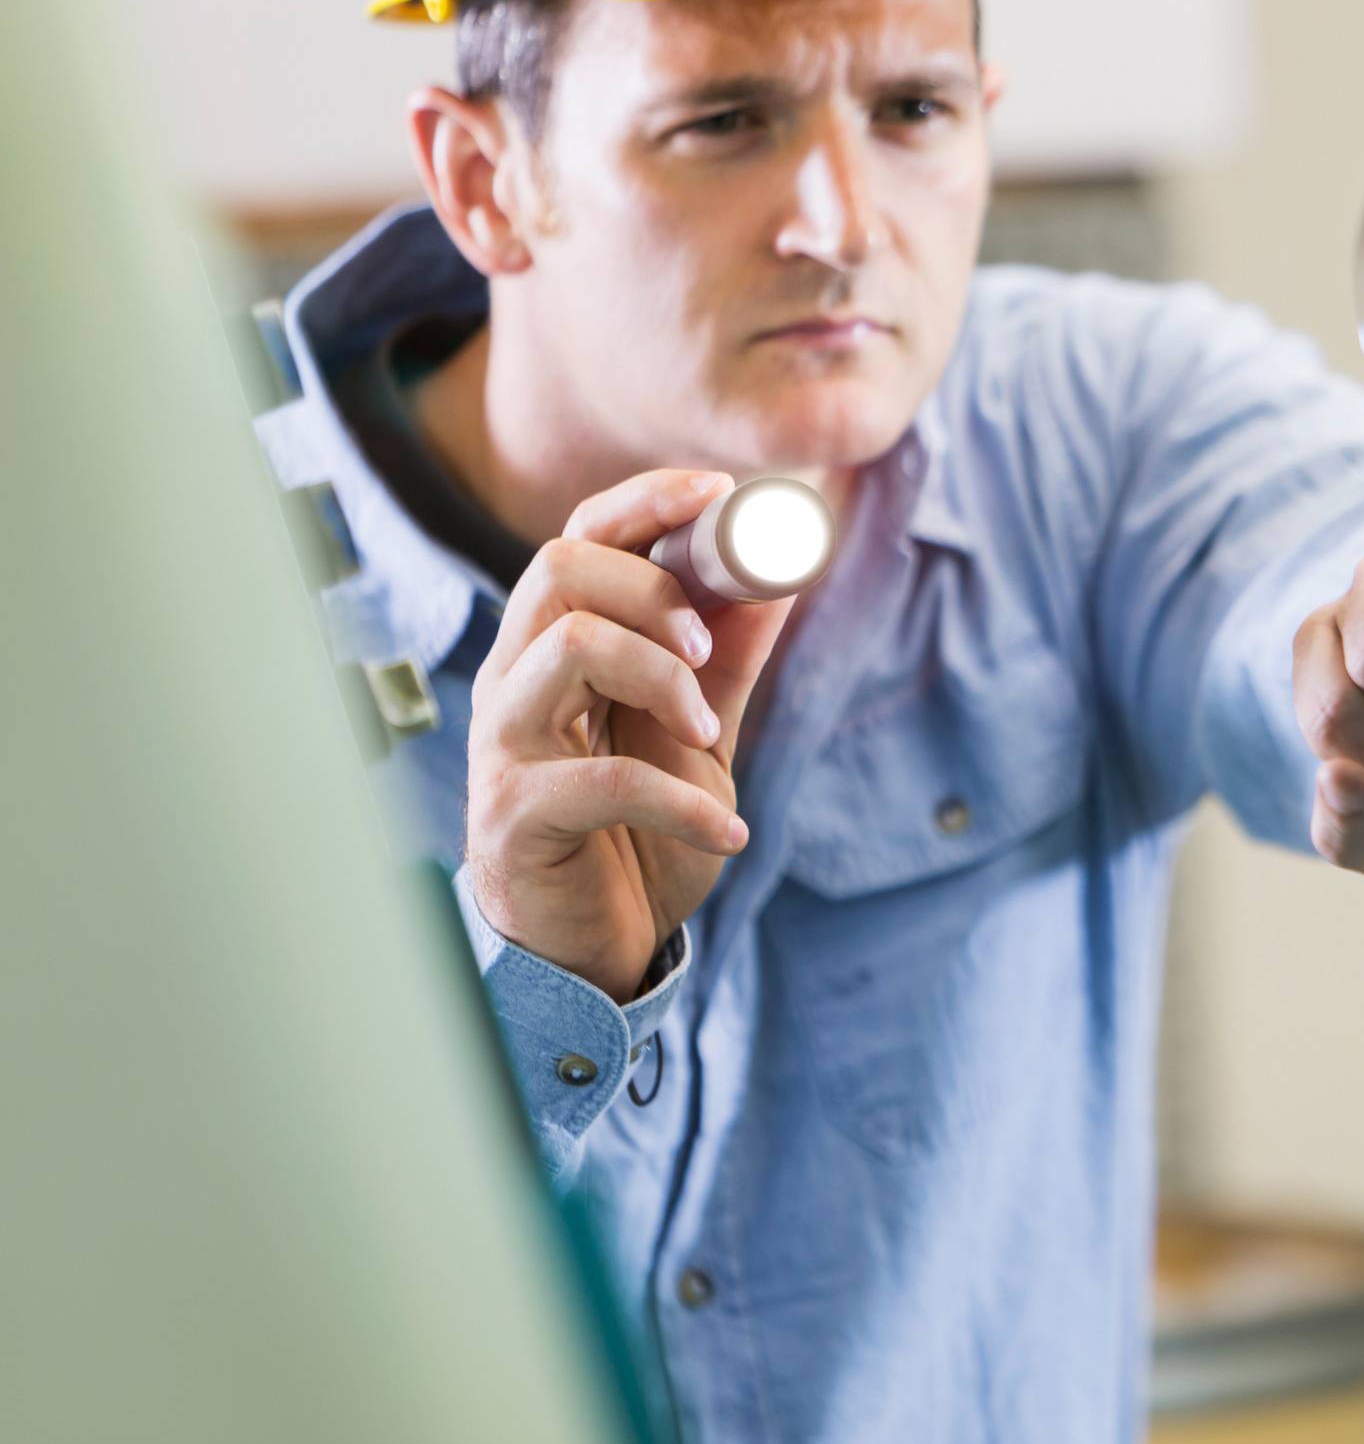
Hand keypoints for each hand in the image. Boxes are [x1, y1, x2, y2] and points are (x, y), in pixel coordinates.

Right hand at [465, 470, 798, 1001]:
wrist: (597, 949)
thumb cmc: (636, 834)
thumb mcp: (697, 736)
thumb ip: (726, 660)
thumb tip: (778, 576)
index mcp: (554, 648)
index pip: (578, 538)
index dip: (645, 503)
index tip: (721, 494)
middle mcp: (514, 681)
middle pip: (559, 569)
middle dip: (652, 590)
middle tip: (704, 648)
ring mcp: (504, 746)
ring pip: (567, 648)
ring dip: (662, 678)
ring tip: (706, 737)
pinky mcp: (516, 817)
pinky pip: (603, 780)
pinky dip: (684, 802)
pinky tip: (731, 830)